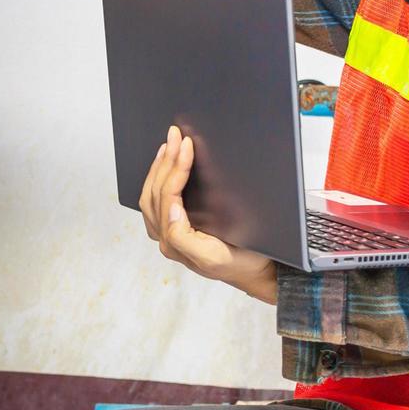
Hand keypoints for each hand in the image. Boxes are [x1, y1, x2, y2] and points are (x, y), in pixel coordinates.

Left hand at [139, 126, 279, 303]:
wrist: (256, 273)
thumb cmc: (241, 262)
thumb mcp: (214, 256)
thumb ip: (183, 237)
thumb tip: (170, 210)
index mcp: (175, 242)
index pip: (167, 198)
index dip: (175, 169)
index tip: (186, 146)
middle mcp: (166, 237)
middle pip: (155, 192)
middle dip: (166, 161)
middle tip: (176, 136)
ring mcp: (168, 232)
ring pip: (152, 194)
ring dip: (159, 167)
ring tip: (168, 144)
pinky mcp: (174, 228)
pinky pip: (157, 200)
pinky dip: (159, 177)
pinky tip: (166, 163)